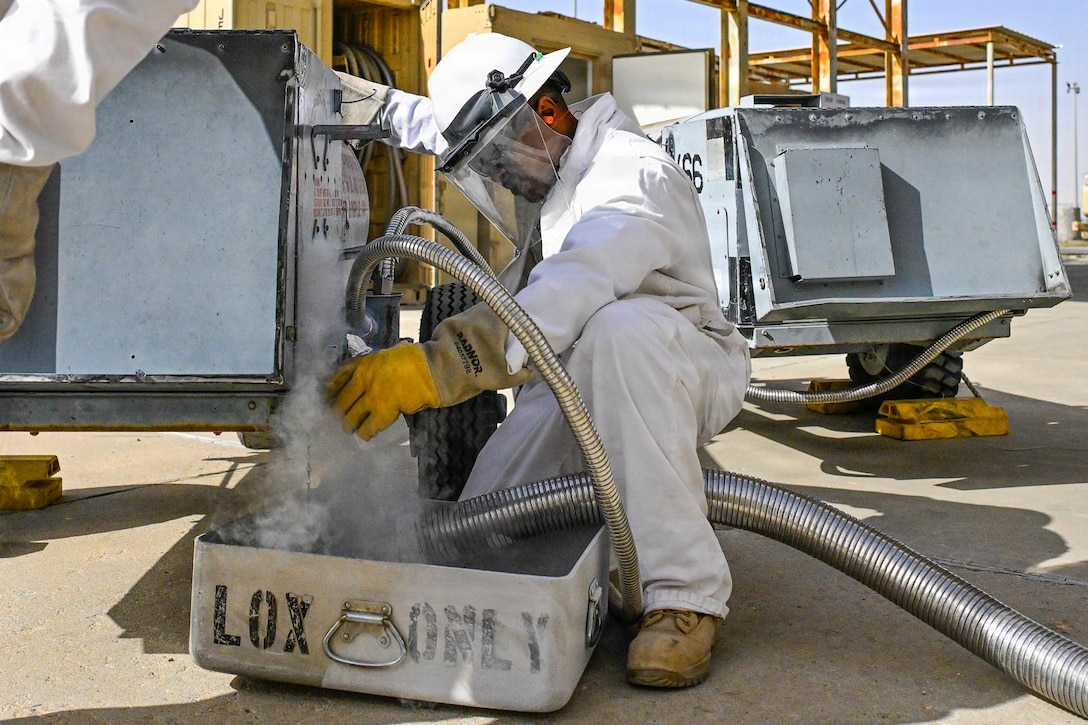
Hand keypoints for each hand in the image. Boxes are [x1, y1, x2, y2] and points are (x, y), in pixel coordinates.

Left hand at [325, 343, 439, 439]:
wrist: (428, 370)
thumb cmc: (414, 359)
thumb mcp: (387, 354)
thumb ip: (374, 365)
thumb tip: (368, 373)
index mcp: (364, 364)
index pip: (338, 377)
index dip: (331, 389)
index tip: (327, 395)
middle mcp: (362, 381)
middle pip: (341, 400)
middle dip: (337, 411)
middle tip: (336, 417)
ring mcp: (371, 398)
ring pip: (351, 416)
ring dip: (348, 424)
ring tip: (348, 429)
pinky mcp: (382, 412)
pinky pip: (368, 427)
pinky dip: (365, 432)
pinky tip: (364, 435)